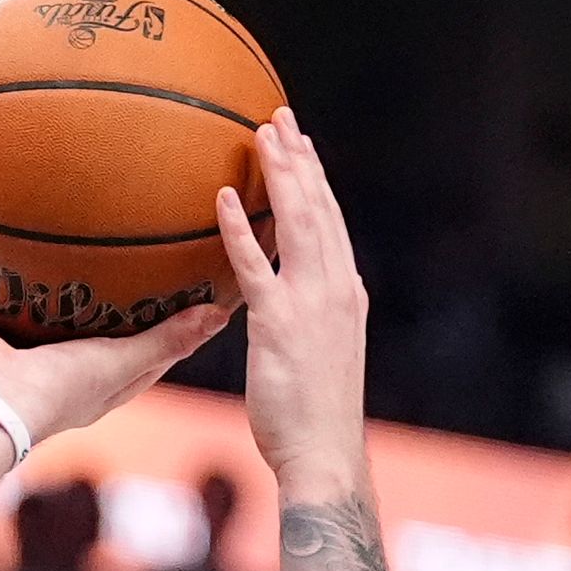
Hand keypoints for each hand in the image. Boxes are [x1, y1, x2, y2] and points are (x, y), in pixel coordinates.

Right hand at [0, 275, 226, 448]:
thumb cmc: (61, 389)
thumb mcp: (121, 362)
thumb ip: (167, 338)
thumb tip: (221, 313)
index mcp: (90, 385)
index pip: (137, 356)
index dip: (162, 332)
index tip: (183, 299)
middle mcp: (47, 373)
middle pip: (73, 334)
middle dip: (86, 306)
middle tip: (107, 263)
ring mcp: (4, 360)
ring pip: (10, 319)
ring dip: (11, 292)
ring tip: (19, 250)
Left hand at [216, 110, 370, 498]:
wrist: (324, 452)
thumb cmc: (314, 415)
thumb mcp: (320, 354)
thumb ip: (308, 320)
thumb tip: (292, 304)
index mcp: (344, 291)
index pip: (329, 222)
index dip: (315, 180)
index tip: (301, 144)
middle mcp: (335, 286)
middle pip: (317, 209)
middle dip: (299, 159)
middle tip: (278, 118)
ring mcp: (311, 302)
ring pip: (295, 224)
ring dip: (278, 175)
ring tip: (259, 136)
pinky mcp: (279, 323)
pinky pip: (256, 266)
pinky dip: (241, 230)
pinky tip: (225, 198)